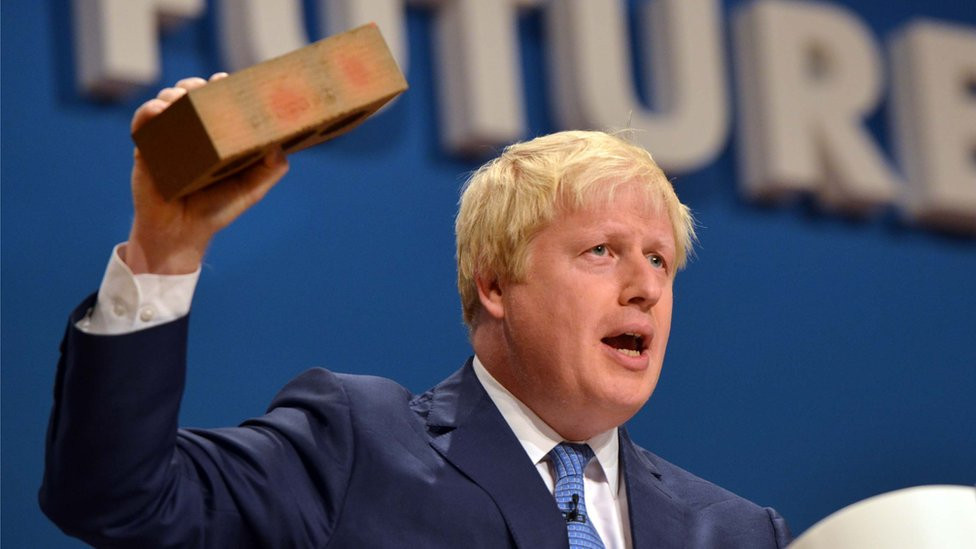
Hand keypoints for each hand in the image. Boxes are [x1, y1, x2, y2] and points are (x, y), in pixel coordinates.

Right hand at [124, 73, 289, 273]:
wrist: (182, 234)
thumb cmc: (216, 209)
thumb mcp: (251, 189)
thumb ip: (270, 170)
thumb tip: (280, 146)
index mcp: (215, 136)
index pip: (216, 102)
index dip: (220, 86)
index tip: (225, 78)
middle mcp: (190, 132)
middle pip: (189, 95)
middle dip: (194, 85)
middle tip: (203, 88)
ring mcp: (166, 138)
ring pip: (165, 102)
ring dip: (173, 94)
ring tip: (183, 98)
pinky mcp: (145, 149)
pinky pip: (143, 123)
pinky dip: (150, 111)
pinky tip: (160, 110)